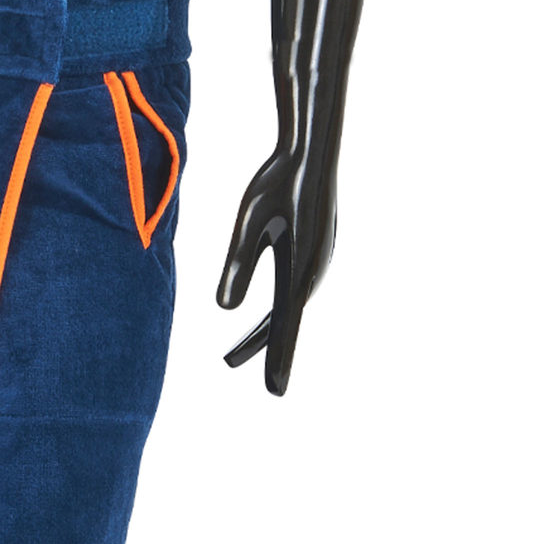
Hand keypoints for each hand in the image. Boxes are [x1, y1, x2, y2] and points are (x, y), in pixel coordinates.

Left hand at [216, 146, 337, 395]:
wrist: (313, 151)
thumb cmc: (278, 181)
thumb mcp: (250, 221)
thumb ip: (238, 265)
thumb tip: (224, 309)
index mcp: (298, 268)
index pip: (284, 325)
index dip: (277, 360)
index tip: (273, 392)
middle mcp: (314, 271)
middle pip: (284, 321)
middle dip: (258, 347)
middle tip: (227, 366)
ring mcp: (319, 262)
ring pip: (288, 307)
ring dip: (266, 331)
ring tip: (234, 353)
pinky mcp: (317, 253)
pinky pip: (294, 291)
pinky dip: (278, 311)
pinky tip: (269, 318)